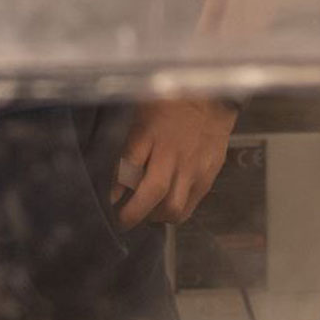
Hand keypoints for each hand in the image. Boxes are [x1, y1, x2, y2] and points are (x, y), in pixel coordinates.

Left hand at [109, 98, 237, 229]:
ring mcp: (193, 167)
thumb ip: (128, 143)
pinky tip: (165, 209)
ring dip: (155, 217)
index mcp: (151, 132)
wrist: (211, 98)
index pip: (128, 165)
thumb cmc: (169, 103)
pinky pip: (190, 205)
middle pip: (152, 192)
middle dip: (133, 214)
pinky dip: (175, 213)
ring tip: (145, 215)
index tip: (107, 200)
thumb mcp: (140, 113)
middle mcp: (172, 153)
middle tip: (121, 220)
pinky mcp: (208, 176)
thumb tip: (115, 178)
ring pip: (173, 207)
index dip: (115, 187)